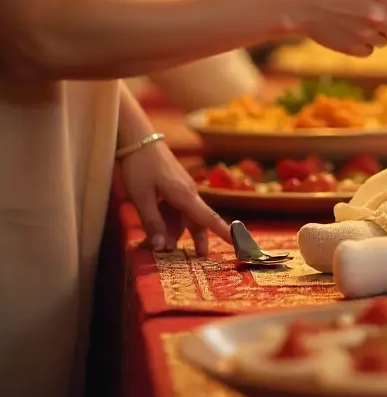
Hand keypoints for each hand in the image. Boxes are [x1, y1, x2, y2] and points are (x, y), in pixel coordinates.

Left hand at [121, 141, 228, 255]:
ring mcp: (181, 189)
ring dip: (177, 232)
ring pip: (185, 216)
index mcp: (185, 195)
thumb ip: (152, 223)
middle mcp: (188, 193)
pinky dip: (169, 222)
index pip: (208, 218)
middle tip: (200, 257)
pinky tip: (155, 230)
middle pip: (199, 220)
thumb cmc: (139, 167)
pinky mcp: (173, 186)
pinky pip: (176, 209)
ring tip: (162, 247)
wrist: (138, 139)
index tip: (239, 243)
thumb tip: (162, 247)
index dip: (223, 232)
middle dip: (199, 239)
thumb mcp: (142, 197)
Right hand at [293, 0, 386, 55]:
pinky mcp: (353, 49)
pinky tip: (348, 30)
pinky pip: (369, 50)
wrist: (300, 5)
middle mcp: (376, 16)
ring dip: (378, 34)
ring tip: (356, 20)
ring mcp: (365, 34)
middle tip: (381, 17)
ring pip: (386, 41)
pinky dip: (363, 43)